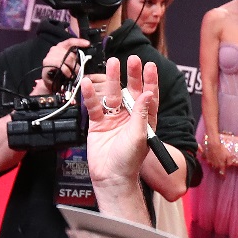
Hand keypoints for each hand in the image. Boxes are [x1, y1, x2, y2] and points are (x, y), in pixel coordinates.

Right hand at [38, 37, 91, 92]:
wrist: (51, 83)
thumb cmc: (61, 73)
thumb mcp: (70, 64)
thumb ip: (75, 59)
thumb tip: (85, 58)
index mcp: (61, 47)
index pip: (70, 41)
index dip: (80, 42)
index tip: (88, 44)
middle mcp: (55, 49)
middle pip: (70, 53)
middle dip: (77, 63)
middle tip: (79, 71)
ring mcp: (50, 55)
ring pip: (67, 59)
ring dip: (73, 68)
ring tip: (74, 75)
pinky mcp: (47, 63)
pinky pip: (60, 65)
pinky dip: (67, 71)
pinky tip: (68, 75)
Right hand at [82, 56, 158, 187]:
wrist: (111, 177)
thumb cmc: (129, 160)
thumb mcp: (139, 135)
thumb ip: (141, 113)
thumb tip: (147, 93)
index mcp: (144, 121)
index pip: (148, 97)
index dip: (150, 81)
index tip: (149, 66)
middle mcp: (130, 118)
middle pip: (131, 92)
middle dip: (132, 75)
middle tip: (132, 60)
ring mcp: (113, 120)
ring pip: (113, 96)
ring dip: (112, 80)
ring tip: (112, 63)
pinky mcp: (98, 124)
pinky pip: (94, 107)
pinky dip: (91, 96)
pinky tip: (88, 84)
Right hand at [202, 137, 232, 172]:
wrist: (213, 144)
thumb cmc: (222, 150)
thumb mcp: (229, 155)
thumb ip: (230, 161)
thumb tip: (230, 165)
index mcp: (221, 165)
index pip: (222, 172)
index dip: (223, 175)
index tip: (223, 177)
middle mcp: (215, 165)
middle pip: (217, 168)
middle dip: (218, 167)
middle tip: (220, 164)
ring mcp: (210, 161)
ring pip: (212, 164)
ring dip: (214, 163)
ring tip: (216, 159)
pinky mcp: (206, 157)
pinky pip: (207, 159)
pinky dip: (209, 158)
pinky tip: (210, 155)